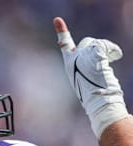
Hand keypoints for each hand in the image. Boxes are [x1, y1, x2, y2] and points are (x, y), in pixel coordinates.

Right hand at [53, 17, 128, 137]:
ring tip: (106, 67)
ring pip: (96, 43)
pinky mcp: (91, 52)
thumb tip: (100, 52)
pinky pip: (105, 45)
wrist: (98, 100)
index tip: (57, 20)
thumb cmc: (94, 94)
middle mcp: (72, 59)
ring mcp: (81, 55)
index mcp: (69, 66)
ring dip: (105, 52)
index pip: (65, 45)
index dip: (62, 32)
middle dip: (96, 49)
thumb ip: (87, 65)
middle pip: (87, 42)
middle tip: (101, 64)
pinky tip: (114, 59)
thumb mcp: (87, 79)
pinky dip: (113, 51)